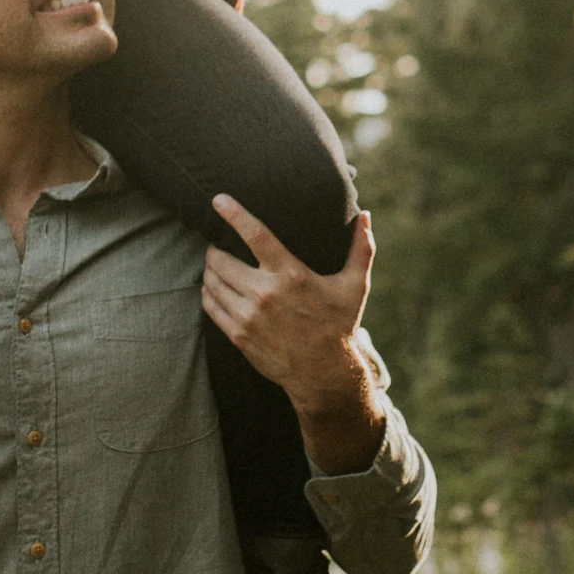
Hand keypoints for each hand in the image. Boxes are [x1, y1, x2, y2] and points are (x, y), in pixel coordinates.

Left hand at [201, 197, 385, 472]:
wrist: (323, 373)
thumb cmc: (339, 324)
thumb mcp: (354, 286)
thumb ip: (360, 249)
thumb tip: (365, 215)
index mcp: (291, 275)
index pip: (255, 235)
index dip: (234, 214)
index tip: (218, 199)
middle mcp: (265, 293)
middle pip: (221, 259)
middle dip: (214, 247)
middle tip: (217, 243)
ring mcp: (248, 316)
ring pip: (211, 282)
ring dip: (209, 269)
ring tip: (215, 264)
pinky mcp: (238, 335)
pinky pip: (210, 306)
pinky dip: (207, 292)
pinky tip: (213, 287)